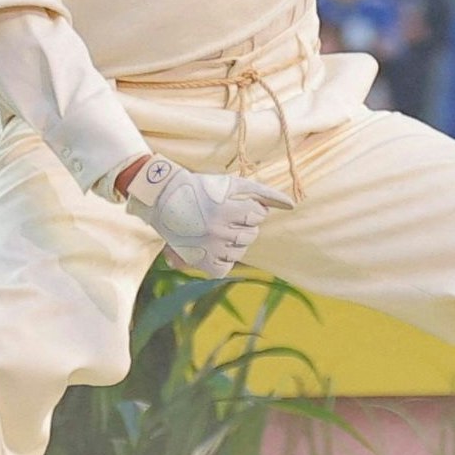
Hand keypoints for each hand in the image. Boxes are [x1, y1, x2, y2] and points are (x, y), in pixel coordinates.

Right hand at [117, 154, 293, 276]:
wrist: (162, 197)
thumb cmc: (201, 188)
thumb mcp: (231, 185)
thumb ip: (262, 193)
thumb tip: (291, 205)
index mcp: (225, 210)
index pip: (257, 216)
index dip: (251, 210)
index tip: (236, 206)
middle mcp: (217, 232)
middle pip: (251, 235)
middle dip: (244, 226)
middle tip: (227, 217)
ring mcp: (207, 248)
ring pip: (240, 252)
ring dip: (235, 242)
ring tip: (220, 230)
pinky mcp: (198, 260)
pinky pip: (223, 270)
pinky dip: (224, 261)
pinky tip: (216, 248)